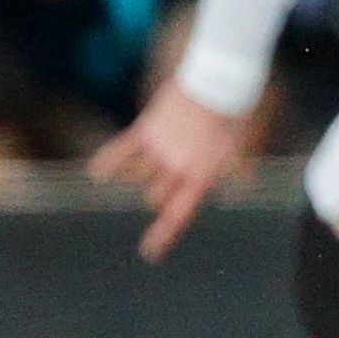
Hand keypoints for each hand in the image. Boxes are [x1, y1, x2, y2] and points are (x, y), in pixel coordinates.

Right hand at [91, 85, 251, 261]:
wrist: (217, 83)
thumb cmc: (233, 114)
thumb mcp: (240, 147)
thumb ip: (237, 173)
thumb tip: (237, 194)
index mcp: (202, 175)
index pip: (180, 214)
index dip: (164, 236)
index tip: (149, 254)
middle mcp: (177, 168)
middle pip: (155, 196)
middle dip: (160, 193)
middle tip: (173, 175)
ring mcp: (159, 150)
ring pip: (140, 176)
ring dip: (146, 172)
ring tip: (168, 150)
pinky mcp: (145, 131)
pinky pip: (120, 151)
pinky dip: (107, 162)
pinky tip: (97, 174)